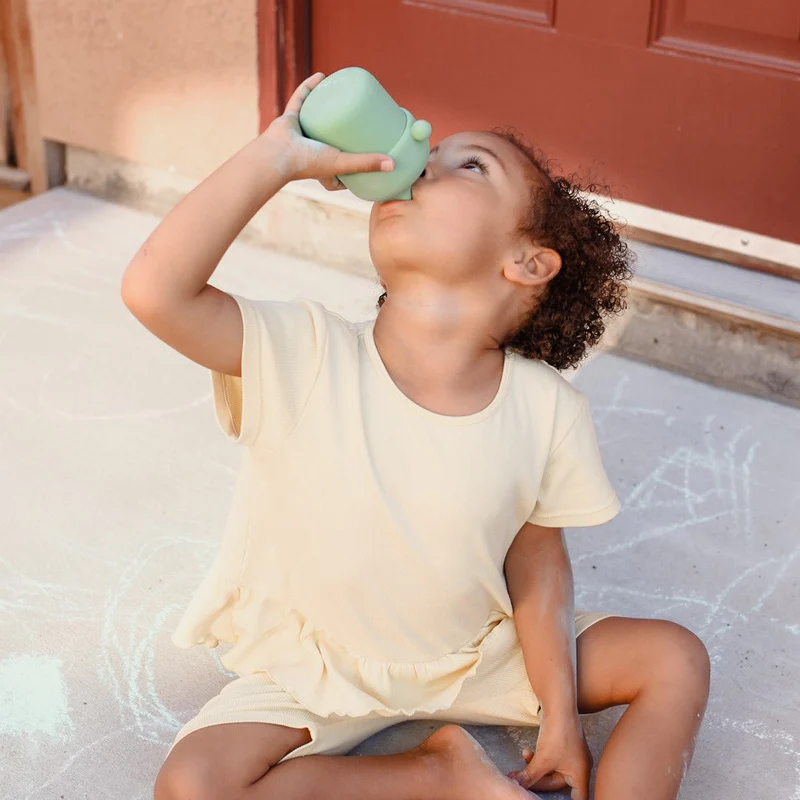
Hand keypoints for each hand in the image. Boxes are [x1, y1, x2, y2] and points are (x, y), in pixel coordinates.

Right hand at [262, 72, 393, 189]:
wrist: (276, 154)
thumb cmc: (308, 163)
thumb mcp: (342, 164)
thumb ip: (366, 163)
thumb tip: (393, 165)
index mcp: (322, 166)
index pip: (340, 169)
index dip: (352, 164)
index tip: (366, 156)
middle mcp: (311, 151)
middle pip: (330, 140)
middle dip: (342, 133)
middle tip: (361, 123)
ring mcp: (301, 133)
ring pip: (317, 118)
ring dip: (329, 108)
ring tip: (345, 98)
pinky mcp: (290, 118)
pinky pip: (302, 99)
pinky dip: (310, 88)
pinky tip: (323, 77)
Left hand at [507, 716, 592, 799]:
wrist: (557, 705)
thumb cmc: (557, 733)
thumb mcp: (542, 760)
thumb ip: (530, 777)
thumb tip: (517, 787)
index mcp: (581, 775)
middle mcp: (579, 767)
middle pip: (557, 785)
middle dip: (537, 781)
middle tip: (519, 780)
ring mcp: (571, 756)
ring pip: (551, 771)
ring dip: (535, 769)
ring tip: (519, 766)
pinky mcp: (562, 746)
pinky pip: (550, 759)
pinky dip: (538, 759)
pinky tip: (526, 752)